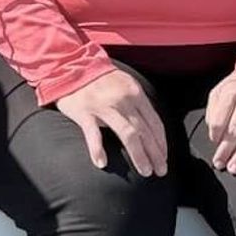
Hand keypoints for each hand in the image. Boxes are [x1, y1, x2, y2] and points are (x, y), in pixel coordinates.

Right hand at [54, 69, 169, 176]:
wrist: (70, 64)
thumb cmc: (100, 79)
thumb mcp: (125, 84)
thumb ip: (137, 103)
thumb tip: (151, 128)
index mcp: (135, 93)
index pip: (154, 122)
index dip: (161, 143)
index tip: (164, 158)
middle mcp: (122, 100)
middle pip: (144, 131)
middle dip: (155, 153)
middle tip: (161, 171)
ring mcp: (103, 106)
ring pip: (127, 134)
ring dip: (138, 155)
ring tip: (145, 171)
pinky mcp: (84, 111)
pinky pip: (93, 133)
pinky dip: (97, 149)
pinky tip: (102, 163)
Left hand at [204, 72, 235, 174]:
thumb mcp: (226, 85)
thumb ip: (215, 105)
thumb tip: (212, 130)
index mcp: (232, 91)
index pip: (219, 119)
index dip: (215, 136)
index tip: (214, 147)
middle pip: (235, 129)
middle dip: (226, 150)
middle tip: (221, 165)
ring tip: (235, 167)